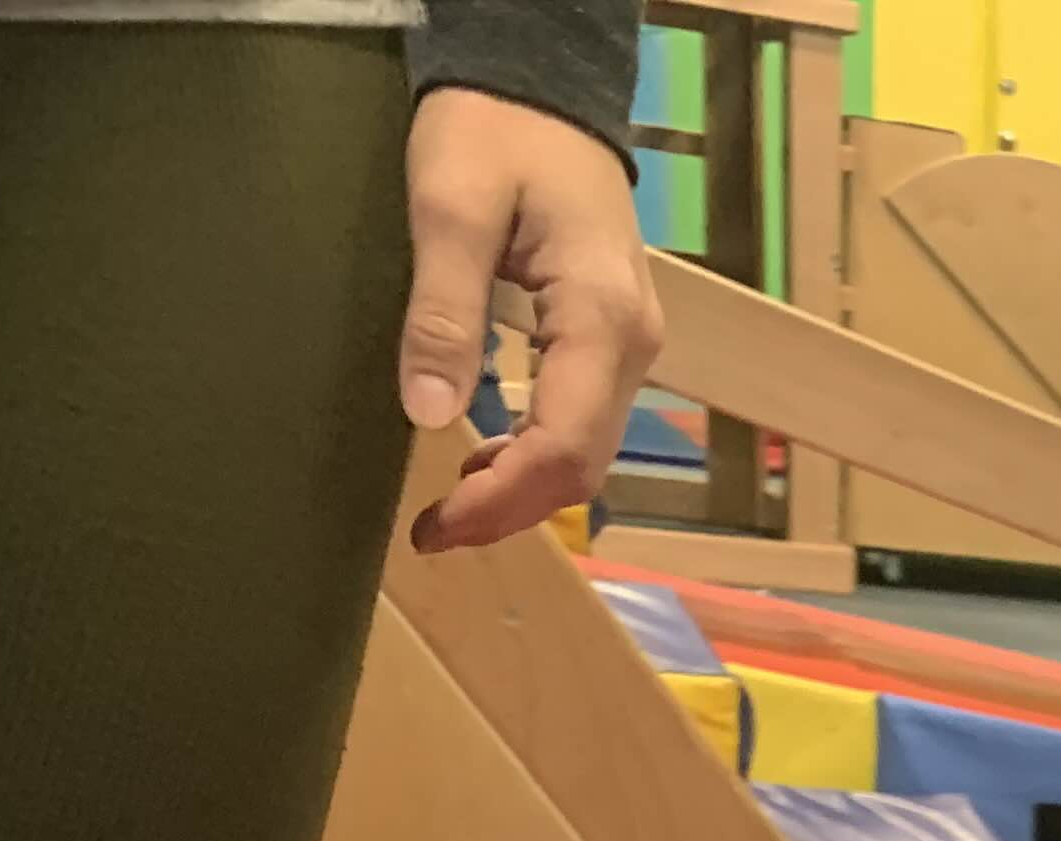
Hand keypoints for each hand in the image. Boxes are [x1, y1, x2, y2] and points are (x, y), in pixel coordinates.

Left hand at [400, 89, 663, 552]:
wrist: (542, 87)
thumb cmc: (493, 132)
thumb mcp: (450, 207)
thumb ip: (443, 313)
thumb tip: (428, 415)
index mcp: (600, 318)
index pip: (563, 445)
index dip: (503, 500)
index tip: (436, 525)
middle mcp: (632, 344)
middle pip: (583, 465)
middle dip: (511, 509)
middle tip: (432, 532)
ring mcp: (629, 344)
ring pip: (588, 451)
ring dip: (524, 489)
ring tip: (451, 504)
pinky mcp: (611, 338)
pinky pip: (583, 421)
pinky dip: (535, 455)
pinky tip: (485, 456)